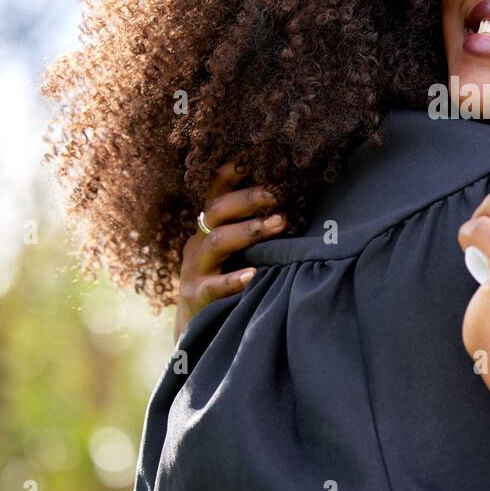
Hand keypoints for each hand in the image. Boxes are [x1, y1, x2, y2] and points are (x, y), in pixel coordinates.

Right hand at [175, 160, 286, 343]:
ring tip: (278, 223)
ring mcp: (194, 269)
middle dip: (248, 199)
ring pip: (216, 242)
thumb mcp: (237, 254)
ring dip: (248, 231)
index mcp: (209, 229)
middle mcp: (199, 244)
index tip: (250, 159)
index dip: (229, 174)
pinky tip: (253, 276)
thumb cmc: (225, 283)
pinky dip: (233, 280)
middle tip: (278, 193)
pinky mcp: (196, 296)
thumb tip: (295, 208)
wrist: (195, 331)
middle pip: (217, 211)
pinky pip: (213, 286)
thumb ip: (256, 232)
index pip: (216, 194)